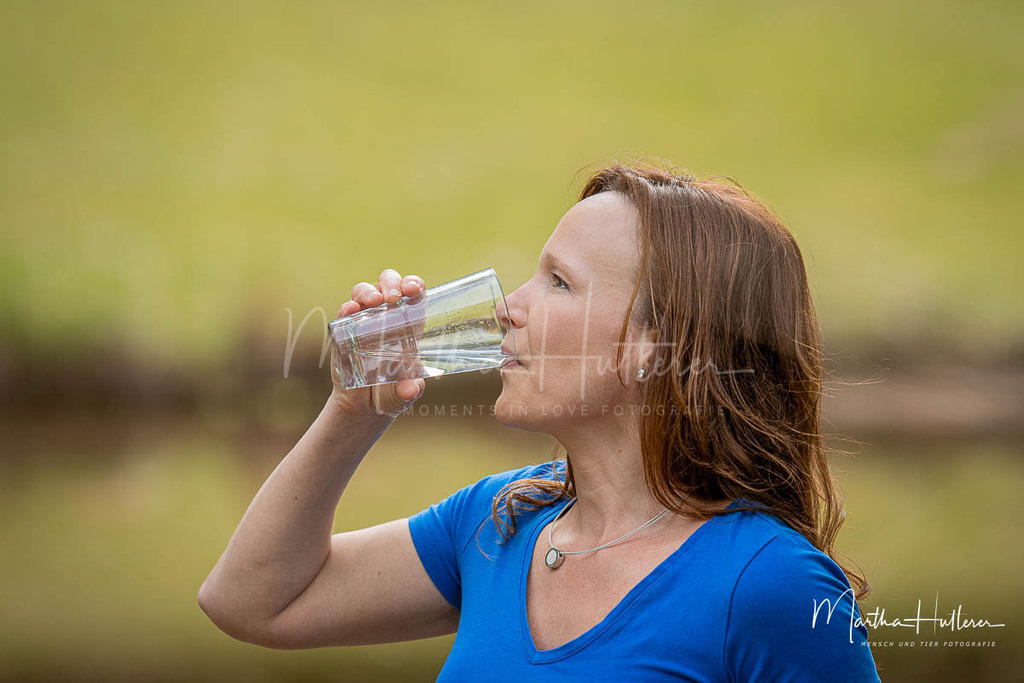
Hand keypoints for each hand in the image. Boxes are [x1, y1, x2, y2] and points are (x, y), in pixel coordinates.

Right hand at [328, 269, 427, 417]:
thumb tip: (411, 389)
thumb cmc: (392, 394)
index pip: (414, 293)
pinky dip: (346, 307)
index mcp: (410, 324)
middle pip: (389, 284)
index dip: (414, 284)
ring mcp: (364, 320)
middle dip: (391, 283)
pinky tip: (350, 310)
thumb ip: (409, 391)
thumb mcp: (403, 395)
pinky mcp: (344, 330)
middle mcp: (387, 317)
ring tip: (373, 302)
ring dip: (368, 291)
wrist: (363, 406)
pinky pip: (344, 311)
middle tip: (392, 298)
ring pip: (364, 291)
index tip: (412, 289)